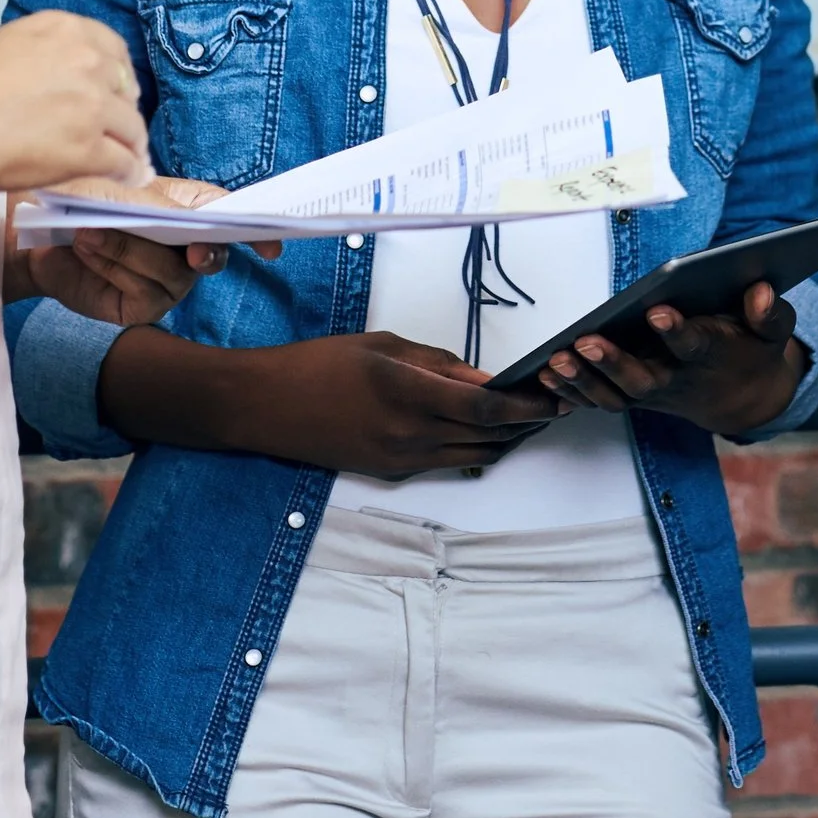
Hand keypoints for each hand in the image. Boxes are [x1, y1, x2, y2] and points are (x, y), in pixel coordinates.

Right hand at [0, 10, 150, 198]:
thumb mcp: (1, 48)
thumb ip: (41, 56)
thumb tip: (58, 78)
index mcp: (61, 28)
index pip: (113, 48)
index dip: (117, 74)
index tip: (115, 91)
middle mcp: (85, 59)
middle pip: (126, 87)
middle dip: (123, 108)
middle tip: (118, 126)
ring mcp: (91, 104)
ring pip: (132, 127)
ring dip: (131, 144)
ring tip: (129, 157)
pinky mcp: (88, 148)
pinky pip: (124, 162)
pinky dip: (129, 172)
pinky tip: (128, 177)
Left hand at [6, 178, 279, 325]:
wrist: (30, 229)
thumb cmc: (78, 196)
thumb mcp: (117, 188)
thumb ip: (155, 204)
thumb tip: (187, 229)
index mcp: (188, 209)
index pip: (230, 217)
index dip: (255, 229)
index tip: (272, 244)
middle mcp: (183, 248)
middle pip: (209, 252)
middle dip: (197, 249)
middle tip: (188, 247)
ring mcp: (164, 281)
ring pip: (171, 272)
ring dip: (130, 249)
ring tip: (89, 231)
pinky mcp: (137, 307)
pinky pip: (141, 291)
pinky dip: (113, 266)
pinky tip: (85, 248)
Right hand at [101, 328, 563, 478]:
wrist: (265, 407)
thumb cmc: (318, 365)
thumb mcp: (380, 346)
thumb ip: (435, 363)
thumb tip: (481, 377)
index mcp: (407, 395)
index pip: (485, 409)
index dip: (526, 406)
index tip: (552, 395)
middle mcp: (408, 436)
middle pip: (486, 439)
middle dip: (525, 425)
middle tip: (552, 405)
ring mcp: (399, 460)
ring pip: (470, 458)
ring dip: (502, 442)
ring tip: (527, 421)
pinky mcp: (389, 472)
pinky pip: (444, 465)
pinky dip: (471, 451)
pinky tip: (483, 435)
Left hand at [536, 281, 804, 436]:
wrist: (744, 397)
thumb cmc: (751, 349)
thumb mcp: (772, 331)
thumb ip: (770, 314)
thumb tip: (762, 293)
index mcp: (711, 357)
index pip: (694, 346)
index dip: (677, 332)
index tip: (658, 311)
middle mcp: (678, 380)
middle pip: (643, 381)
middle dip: (614, 364)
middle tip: (585, 342)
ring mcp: (654, 393)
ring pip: (616, 396)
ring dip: (583, 381)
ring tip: (554, 360)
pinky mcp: (634, 397)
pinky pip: (601, 401)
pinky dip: (573, 393)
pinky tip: (546, 375)